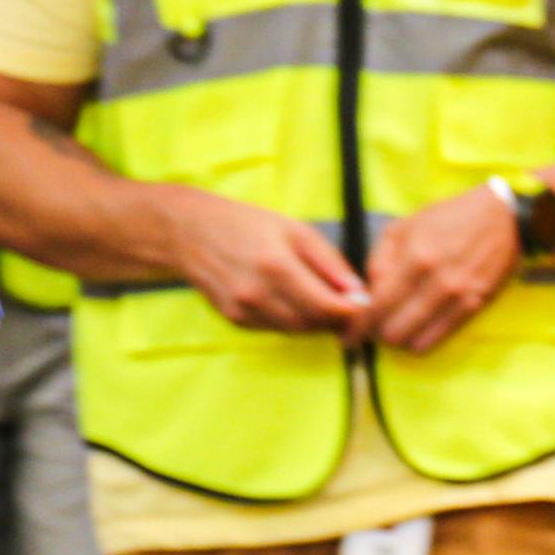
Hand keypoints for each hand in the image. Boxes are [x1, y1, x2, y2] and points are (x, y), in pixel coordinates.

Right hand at [169, 190, 369, 332]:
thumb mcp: (293, 229)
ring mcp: (244, 311)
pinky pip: (276, 329)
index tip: (364, 305)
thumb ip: (328, 261)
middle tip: (347, 303)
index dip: (352, 312)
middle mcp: (258, 294)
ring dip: (315, 321)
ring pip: (296, 331)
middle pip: (313, 324)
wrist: (190, 233)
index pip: (327, 307)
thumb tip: (357, 291)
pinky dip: (292, 320)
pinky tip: (292, 300)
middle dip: (336, 318)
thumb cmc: (245, 224)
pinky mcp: (236, 320)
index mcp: (276, 265)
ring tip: (321, 299)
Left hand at [361, 183, 524, 353]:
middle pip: (393, 332)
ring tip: (395, 327)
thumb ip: (379, 261)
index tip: (349, 335)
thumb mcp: (403, 227)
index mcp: (415, 257)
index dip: (358, 327)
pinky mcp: (475, 307)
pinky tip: (416, 329)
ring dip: (399, 339)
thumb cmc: (446, 218)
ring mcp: (459, 297)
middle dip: (377, 333)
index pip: (377, 307)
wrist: (501, 218)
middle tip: (373, 327)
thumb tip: (367, 296)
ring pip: (415, 341)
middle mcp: (436, 282)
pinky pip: (439, 340)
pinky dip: (421, 340)